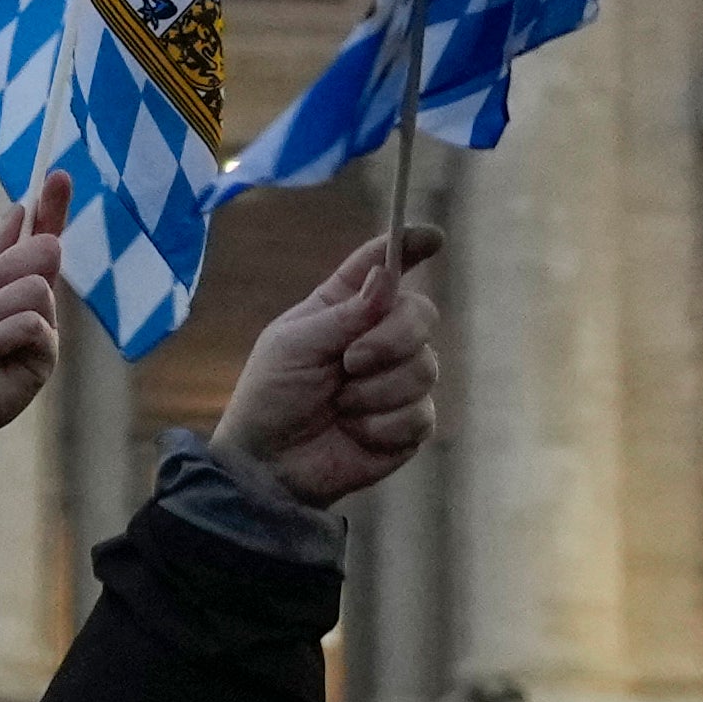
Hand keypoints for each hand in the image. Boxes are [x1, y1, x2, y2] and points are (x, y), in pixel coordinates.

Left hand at [0, 181, 73, 576]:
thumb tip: (19, 209)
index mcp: (7, 276)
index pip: (38, 233)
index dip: (52, 205)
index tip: (59, 174)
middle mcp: (31, 298)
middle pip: (45, 249)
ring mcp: (42, 328)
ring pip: (36, 287)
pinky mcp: (45, 358)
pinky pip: (33, 323)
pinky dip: (0, 335)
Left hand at [206, 226, 442, 512]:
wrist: (271, 464)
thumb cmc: (272, 395)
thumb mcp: (296, 345)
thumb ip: (345, 313)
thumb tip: (387, 275)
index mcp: (345, 308)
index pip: (385, 266)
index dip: (410, 245)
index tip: (431, 237)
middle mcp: (380, 337)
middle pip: (422, 314)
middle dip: (391, 339)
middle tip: (350, 363)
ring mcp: (399, 380)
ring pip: (426, 367)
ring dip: (376, 391)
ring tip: (340, 407)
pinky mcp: (409, 423)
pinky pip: (421, 414)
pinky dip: (381, 426)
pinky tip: (355, 433)